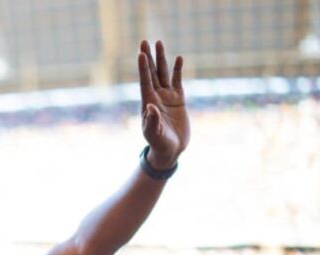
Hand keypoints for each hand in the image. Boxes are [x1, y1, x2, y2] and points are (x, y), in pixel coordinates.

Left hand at [138, 40, 189, 168]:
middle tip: (145, 41)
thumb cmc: (159, 143)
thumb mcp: (153, 134)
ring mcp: (167, 97)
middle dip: (149, 57)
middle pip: (152, 73)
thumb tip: (151, 107)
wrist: (170, 150)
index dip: (143, 68)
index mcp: (148, 103)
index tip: (141, 53)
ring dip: (162, 59)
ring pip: (164, 74)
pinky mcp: (178, 100)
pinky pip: (177, 81)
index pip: (145, 81)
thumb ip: (152, 121)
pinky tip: (179, 58)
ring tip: (159, 42)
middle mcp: (156, 96)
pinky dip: (177, 70)